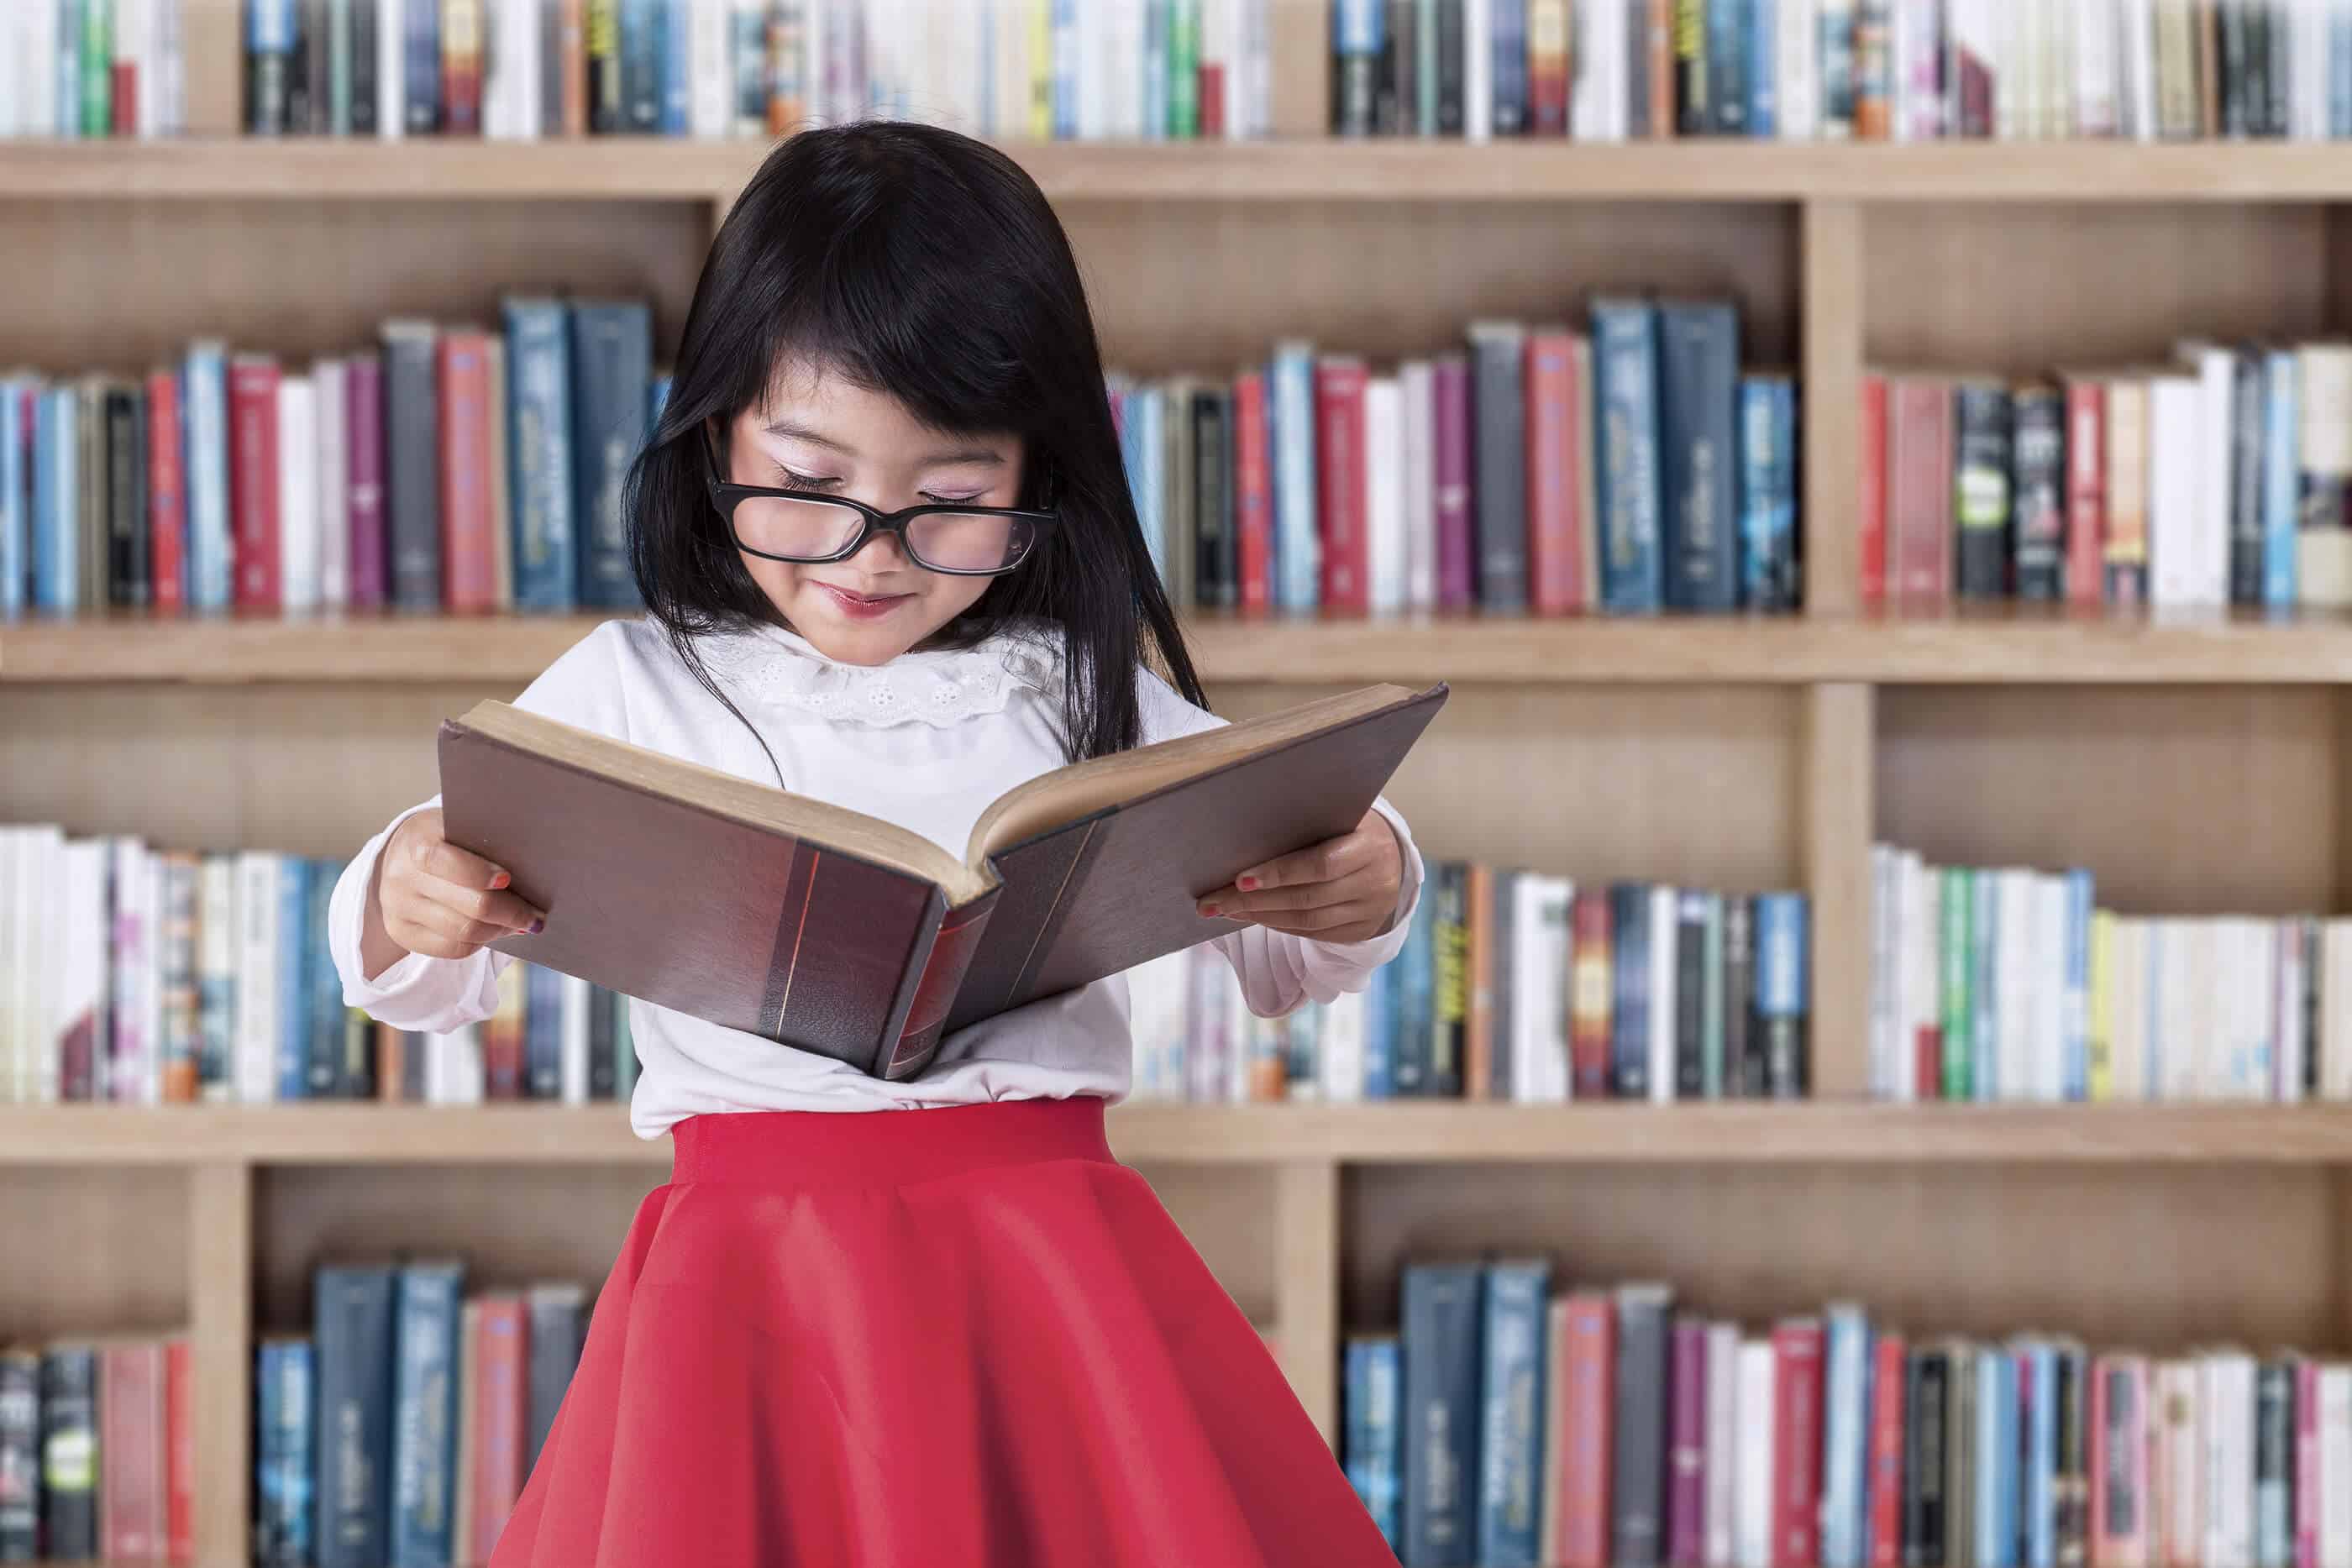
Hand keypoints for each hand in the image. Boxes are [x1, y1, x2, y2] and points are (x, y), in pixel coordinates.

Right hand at [360, 808, 544, 978]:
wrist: (400, 855)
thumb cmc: (445, 839)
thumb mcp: (459, 826)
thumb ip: (487, 842)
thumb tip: (533, 872)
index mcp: (417, 841)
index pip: (449, 863)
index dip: (482, 874)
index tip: (509, 880)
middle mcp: (402, 876)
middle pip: (468, 906)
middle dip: (512, 912)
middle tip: (537, 915)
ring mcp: (399, 907)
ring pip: (465, 932)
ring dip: (501, 929)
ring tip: (521, 923)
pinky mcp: (402, 932)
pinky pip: (452, 949)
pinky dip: (482, 942)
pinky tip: (496, 931)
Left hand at [1195, 811, 1405, 944]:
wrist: (1392, 855)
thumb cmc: (1349, 825)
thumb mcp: (1339, 812)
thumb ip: (1305, 818)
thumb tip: (1245, 825)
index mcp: (1371, 845)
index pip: (1320, 865)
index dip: (1278, 874)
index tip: (1239, 879)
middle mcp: (1375, 882)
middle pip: (1307, 898)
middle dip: (1255, 901)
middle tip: (1215, 901)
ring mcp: (1370, 911)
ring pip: (1307, 920)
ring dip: (1261, 916)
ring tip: (1226, 910)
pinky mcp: (1360, 931)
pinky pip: (1314, 933)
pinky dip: (1280, 925)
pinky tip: (1254, 916)